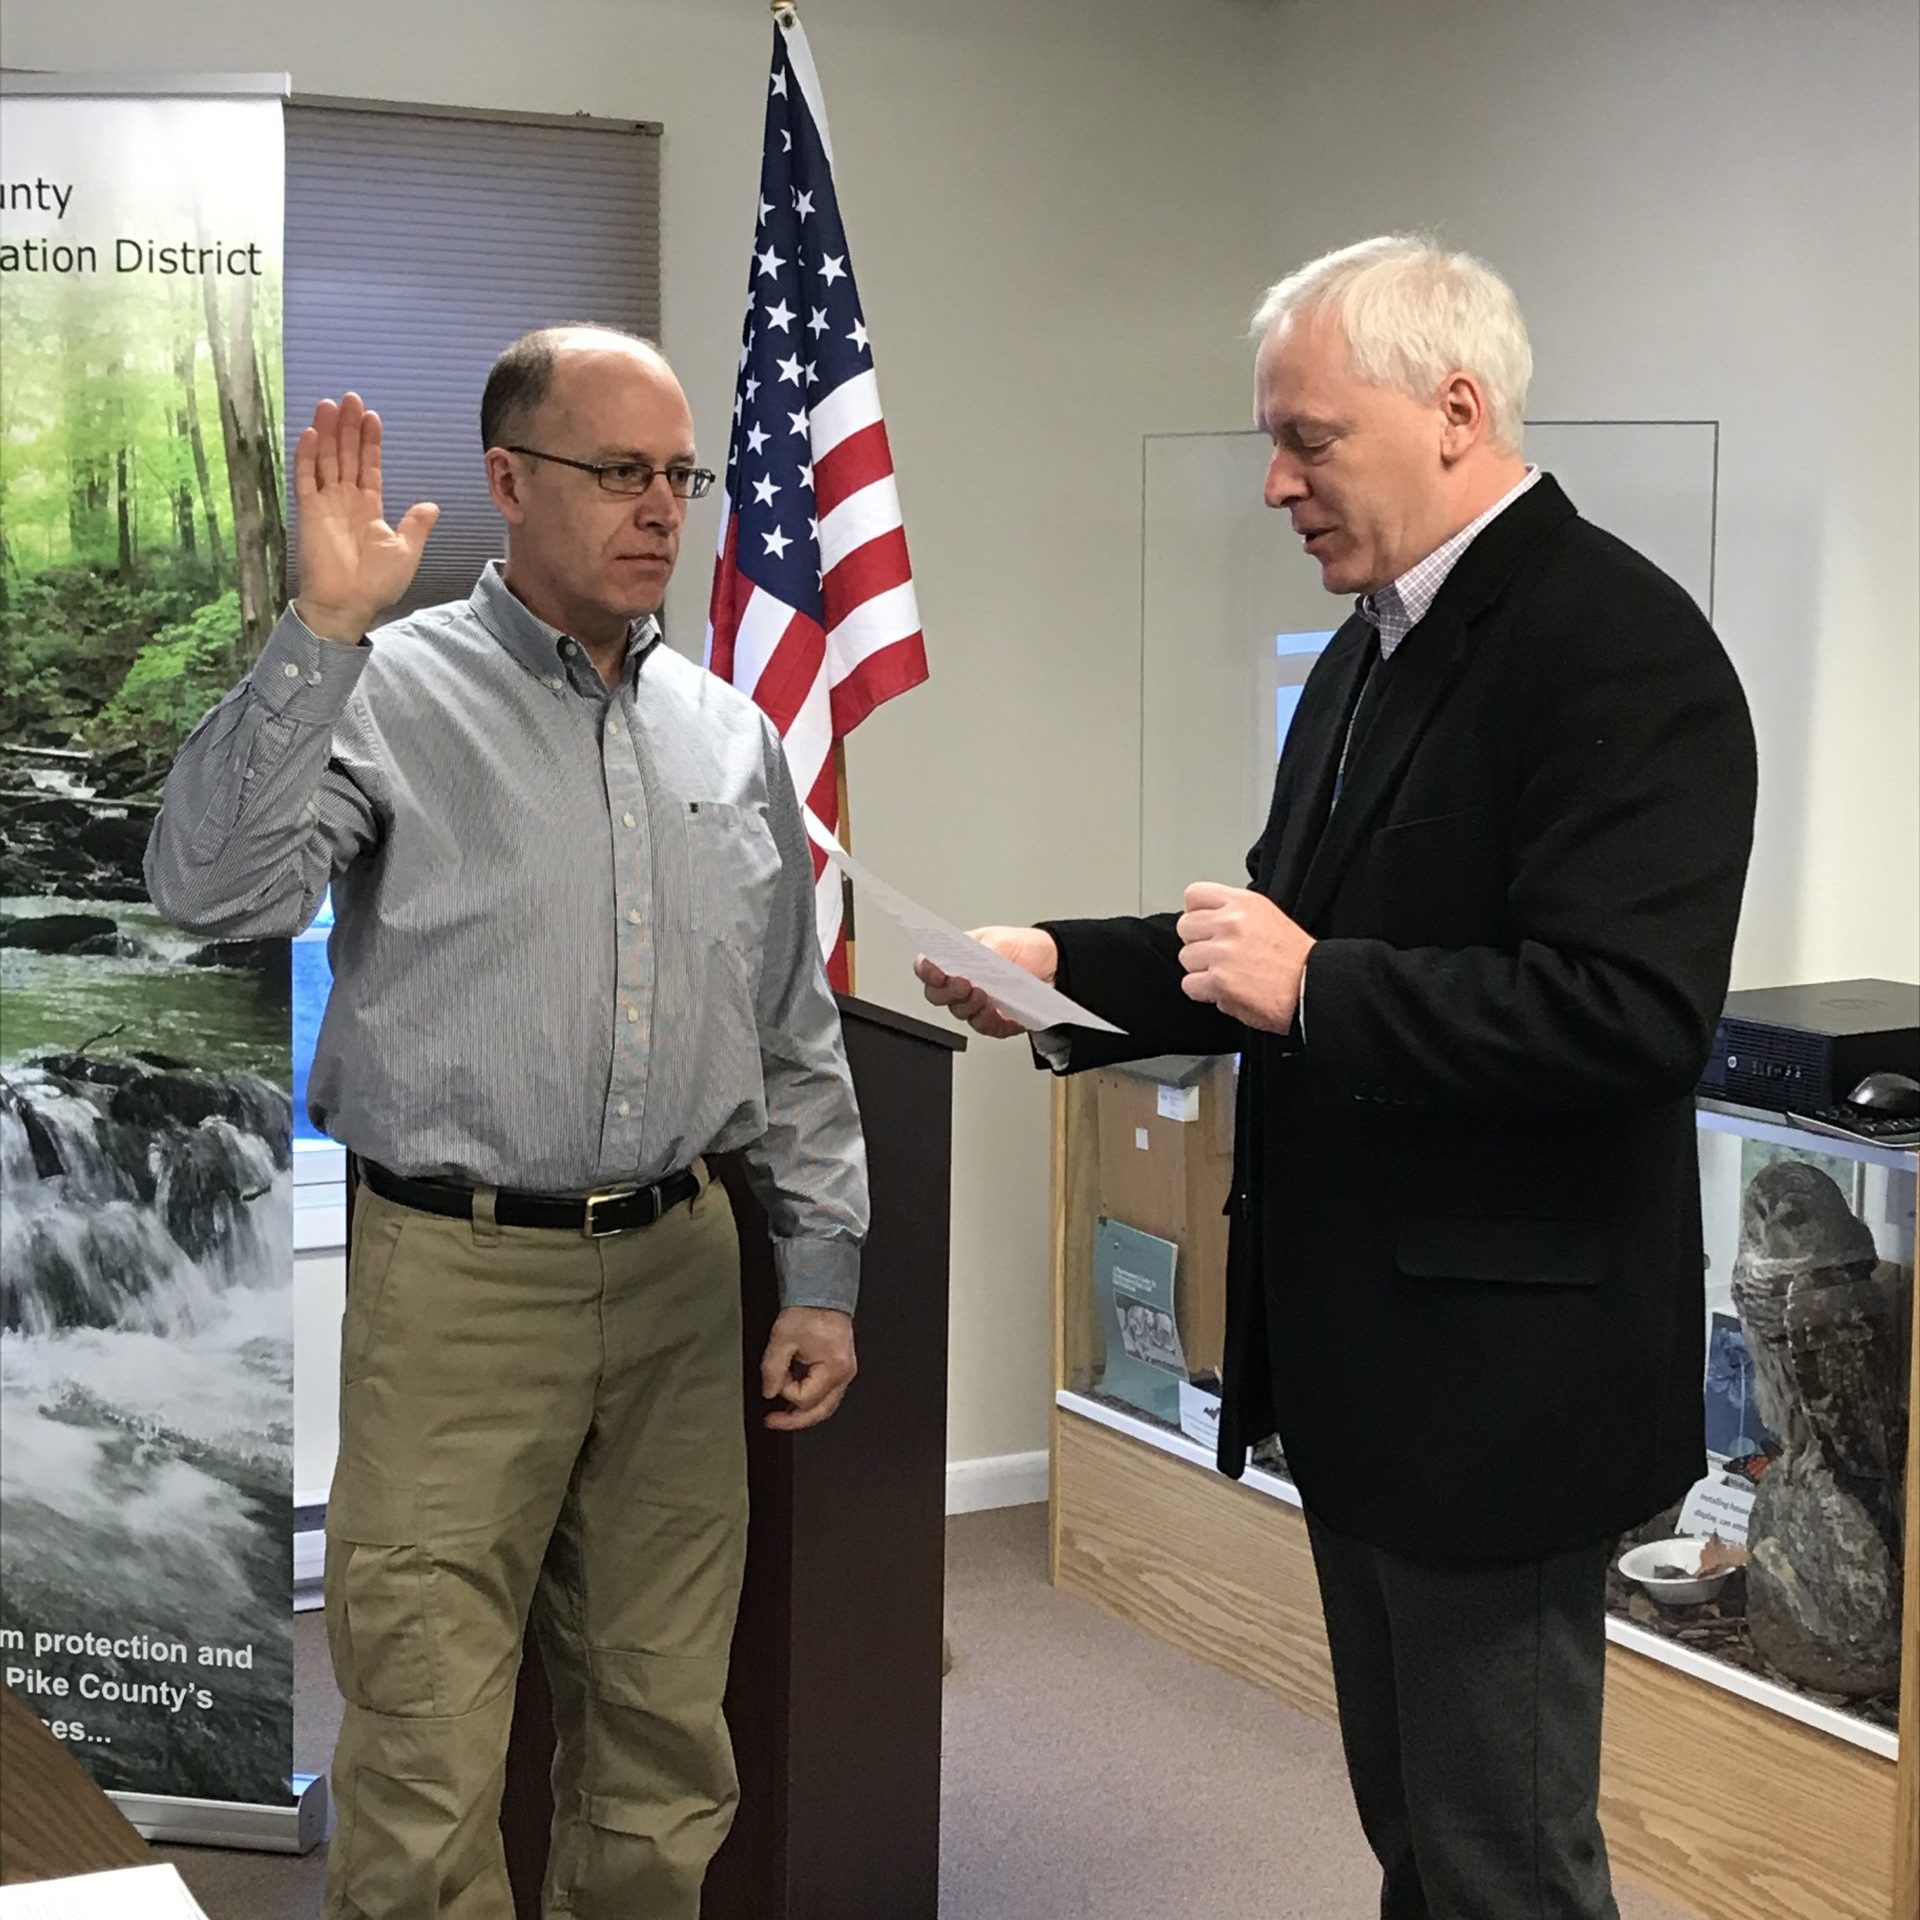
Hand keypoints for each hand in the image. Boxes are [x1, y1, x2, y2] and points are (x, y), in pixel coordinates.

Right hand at [293, 393, 439, 643]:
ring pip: (326, 460)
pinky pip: (306, 479)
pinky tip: (312, 433)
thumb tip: (431, 505)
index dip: (370, 443)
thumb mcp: (405, 551)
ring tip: (330, 404)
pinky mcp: (309, 512)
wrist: (349, 604)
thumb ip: (416, 526)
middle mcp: (346, 501)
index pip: (369, 467)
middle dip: (349, 427)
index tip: (372, 418)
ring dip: (329, 432)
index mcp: (369, 509)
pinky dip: (308, 456)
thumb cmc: (377, 584)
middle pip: (346, 456)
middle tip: (351, 398)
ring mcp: (326, 504)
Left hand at [760, 1307, 857, 1431]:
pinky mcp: (839, 1369)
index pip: (805, 1398)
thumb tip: (769, 1392)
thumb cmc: (809, 1311)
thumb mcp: (782, 1339)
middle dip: (794, 1420)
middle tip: (773, 1422)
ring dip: (802, 1413)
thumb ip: (772, 1369)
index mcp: (834, 1368)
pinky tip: (794, 1401)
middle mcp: (844, 1374)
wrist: (821, 1295)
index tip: (775, 1379)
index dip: (785, 1391)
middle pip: (820, 1411)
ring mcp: (844, 1373)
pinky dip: (809, 1401)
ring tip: (781, 1416)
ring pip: (825, 1406)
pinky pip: (826, 1395)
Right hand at [916, 926, 1057, 1039]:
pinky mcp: (992, 1021)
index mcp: (955, 958)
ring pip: (959, 1012)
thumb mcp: (999, 940)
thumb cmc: (1022, 949)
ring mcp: (975, 1004)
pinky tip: (996, 1010)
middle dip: (947, 991)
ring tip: (983, 994)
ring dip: (968, 1004)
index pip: (927, 967)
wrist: (1054, 964)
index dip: (926, 970)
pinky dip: (987, 1019)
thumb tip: (967, 960)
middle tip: (962, 983)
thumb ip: (979, 950)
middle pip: (937, 995)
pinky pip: (983, 1026)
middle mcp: (961, 983)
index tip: (936, 971)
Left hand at [1176, 881, 1314, 1031]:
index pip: (1194, 895)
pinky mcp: (1219, 981)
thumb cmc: (1295, 959)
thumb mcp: (1267, 916)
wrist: (1312, 988)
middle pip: (1185, 927)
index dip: (1197, 913)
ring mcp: (1223, 952)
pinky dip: (1204, 992)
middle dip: (1198, 943)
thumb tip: (1205, 918)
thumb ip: (1234, 912)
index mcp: (1243, 903)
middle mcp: (1231, 922)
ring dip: (1202, 969)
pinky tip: (1226, 989)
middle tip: (1218, 954)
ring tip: (1228, 973)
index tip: (1206, 927)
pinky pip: (1189, 984)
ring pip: (1185, 957)